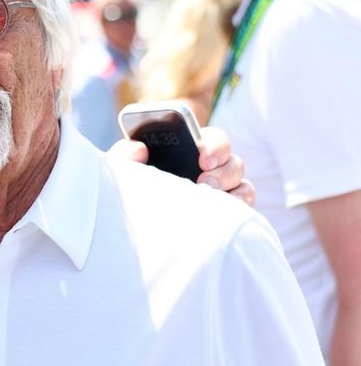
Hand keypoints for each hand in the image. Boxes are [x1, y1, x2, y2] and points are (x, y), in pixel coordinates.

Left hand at [109, 126, 254, 205]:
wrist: (129, 226)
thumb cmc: (129, 189)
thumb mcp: (121, 171)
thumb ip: (123, 155)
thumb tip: (139, 148)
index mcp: (189, 150)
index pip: (213, 139)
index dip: (212, 144)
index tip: (200, 155)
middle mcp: (210, 168)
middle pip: (231, 160)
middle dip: (221, 168)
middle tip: (203, 178)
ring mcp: (221, 190)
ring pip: (241, 182)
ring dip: (230, 187)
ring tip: (208, 195)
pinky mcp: (226, 212)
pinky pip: (244, 206)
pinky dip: (240, 206)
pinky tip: (225, 212)